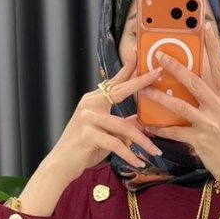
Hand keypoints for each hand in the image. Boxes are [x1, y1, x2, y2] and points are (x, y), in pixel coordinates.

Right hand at [49, 55, 162, 176]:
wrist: (61, 164)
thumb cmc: (84, 149)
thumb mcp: (107, 135)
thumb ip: (122, 125)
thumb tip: (142, 121)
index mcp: (93, 100)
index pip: (114, 82)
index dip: (127, 68)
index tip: (138, 54)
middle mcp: (89, 104)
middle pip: (120, 91)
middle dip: (140, 82)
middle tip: (157, 74)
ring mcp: (87, 118)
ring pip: (123, 126)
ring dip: (142, 141)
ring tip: (155, 151)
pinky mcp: (87, 135)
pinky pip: (115, 144)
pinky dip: (128, 155)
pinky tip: (138, 163)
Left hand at [140, 18, 219, 180]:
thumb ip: (216, 93)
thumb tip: (198, 74)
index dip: (212, 47)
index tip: (205, 27)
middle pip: (195, 82)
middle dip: (176, 67)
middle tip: (159, 56)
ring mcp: (209, 124)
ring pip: (181, 106)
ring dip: (160, 97)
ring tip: (145, 89)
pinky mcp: (200, 141)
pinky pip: (175, 132)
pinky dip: (160, 129)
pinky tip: (148, 125)